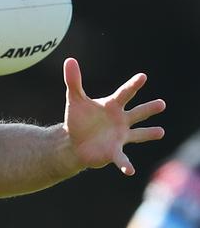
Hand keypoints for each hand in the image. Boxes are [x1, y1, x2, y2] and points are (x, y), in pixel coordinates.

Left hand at [63, 57, 165, 175]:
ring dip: (148, 133)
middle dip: (148, 109)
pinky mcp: (114, 151)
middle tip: (161, 103)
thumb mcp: (74, 99)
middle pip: (137, 113)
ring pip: (138, 134)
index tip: (142, 77)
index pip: (124, 93)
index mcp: (111, 106)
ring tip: (161, 131)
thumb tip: (69, 60)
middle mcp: (119, 120)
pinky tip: (130, 170)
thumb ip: (73, 81)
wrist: (74, 142)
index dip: (133, 85)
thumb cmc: (77, 119)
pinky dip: (126, 164)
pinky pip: (122, 158)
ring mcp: (120, 136)